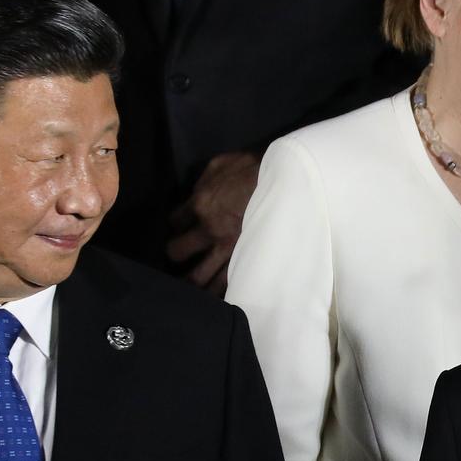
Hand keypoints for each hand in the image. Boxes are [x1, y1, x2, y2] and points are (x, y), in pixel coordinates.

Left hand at [165, 152, 260, 295]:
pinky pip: (225, 285)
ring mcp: (226, 251)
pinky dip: (215, 293)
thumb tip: (196, 191)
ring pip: (197, 277)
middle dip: (175, 252)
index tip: (178, 226)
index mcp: (200, 204)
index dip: (175, 223)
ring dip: (188, 281)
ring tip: (185, 285)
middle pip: (177, 251)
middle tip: (177, 253)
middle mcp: (208, 231)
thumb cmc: (254, 170)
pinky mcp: (244, 263)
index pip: (175, 220)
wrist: (285, 184)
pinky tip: (211, 297)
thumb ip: (204, 179)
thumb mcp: (221, 164)